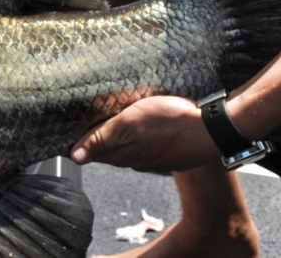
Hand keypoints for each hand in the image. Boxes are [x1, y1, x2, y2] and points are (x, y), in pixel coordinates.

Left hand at [70, 95, 216, 171]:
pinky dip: (135, 144)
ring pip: (125, 152)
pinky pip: (144, 151)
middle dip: (94, 144)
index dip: (79, 144)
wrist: (212, 131)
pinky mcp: (167, 155)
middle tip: (82, 131)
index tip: (67, 138)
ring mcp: (152, 158)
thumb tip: (75, 156)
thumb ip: (101, 138)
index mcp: (123, 150)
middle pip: (107, 153)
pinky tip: (137, 135)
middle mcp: (135, 159)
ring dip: (114, 143)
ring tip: (105, 130)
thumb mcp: (129, 122)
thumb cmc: (171, 121)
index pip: (92, 151)